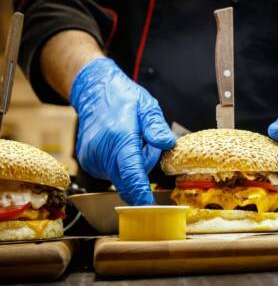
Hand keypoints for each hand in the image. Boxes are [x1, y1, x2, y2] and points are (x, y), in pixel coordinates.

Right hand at [70, 58, 175, 204]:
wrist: (94, 93)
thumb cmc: (122, 98)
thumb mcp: (147, 106)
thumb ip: (156, 127)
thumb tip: (167, 144)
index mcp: (120, 137)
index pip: (131, 173)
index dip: (141, 193)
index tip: (149, 207)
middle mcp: (102, 151)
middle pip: (128, 180)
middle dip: (142, 171)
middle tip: (145, 144)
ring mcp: (92, 159)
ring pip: (120, 178)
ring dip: (131, 167)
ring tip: (131, 141)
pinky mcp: (88, 163)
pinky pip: (111, 174)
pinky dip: (120, 165)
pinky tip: (120, 147)